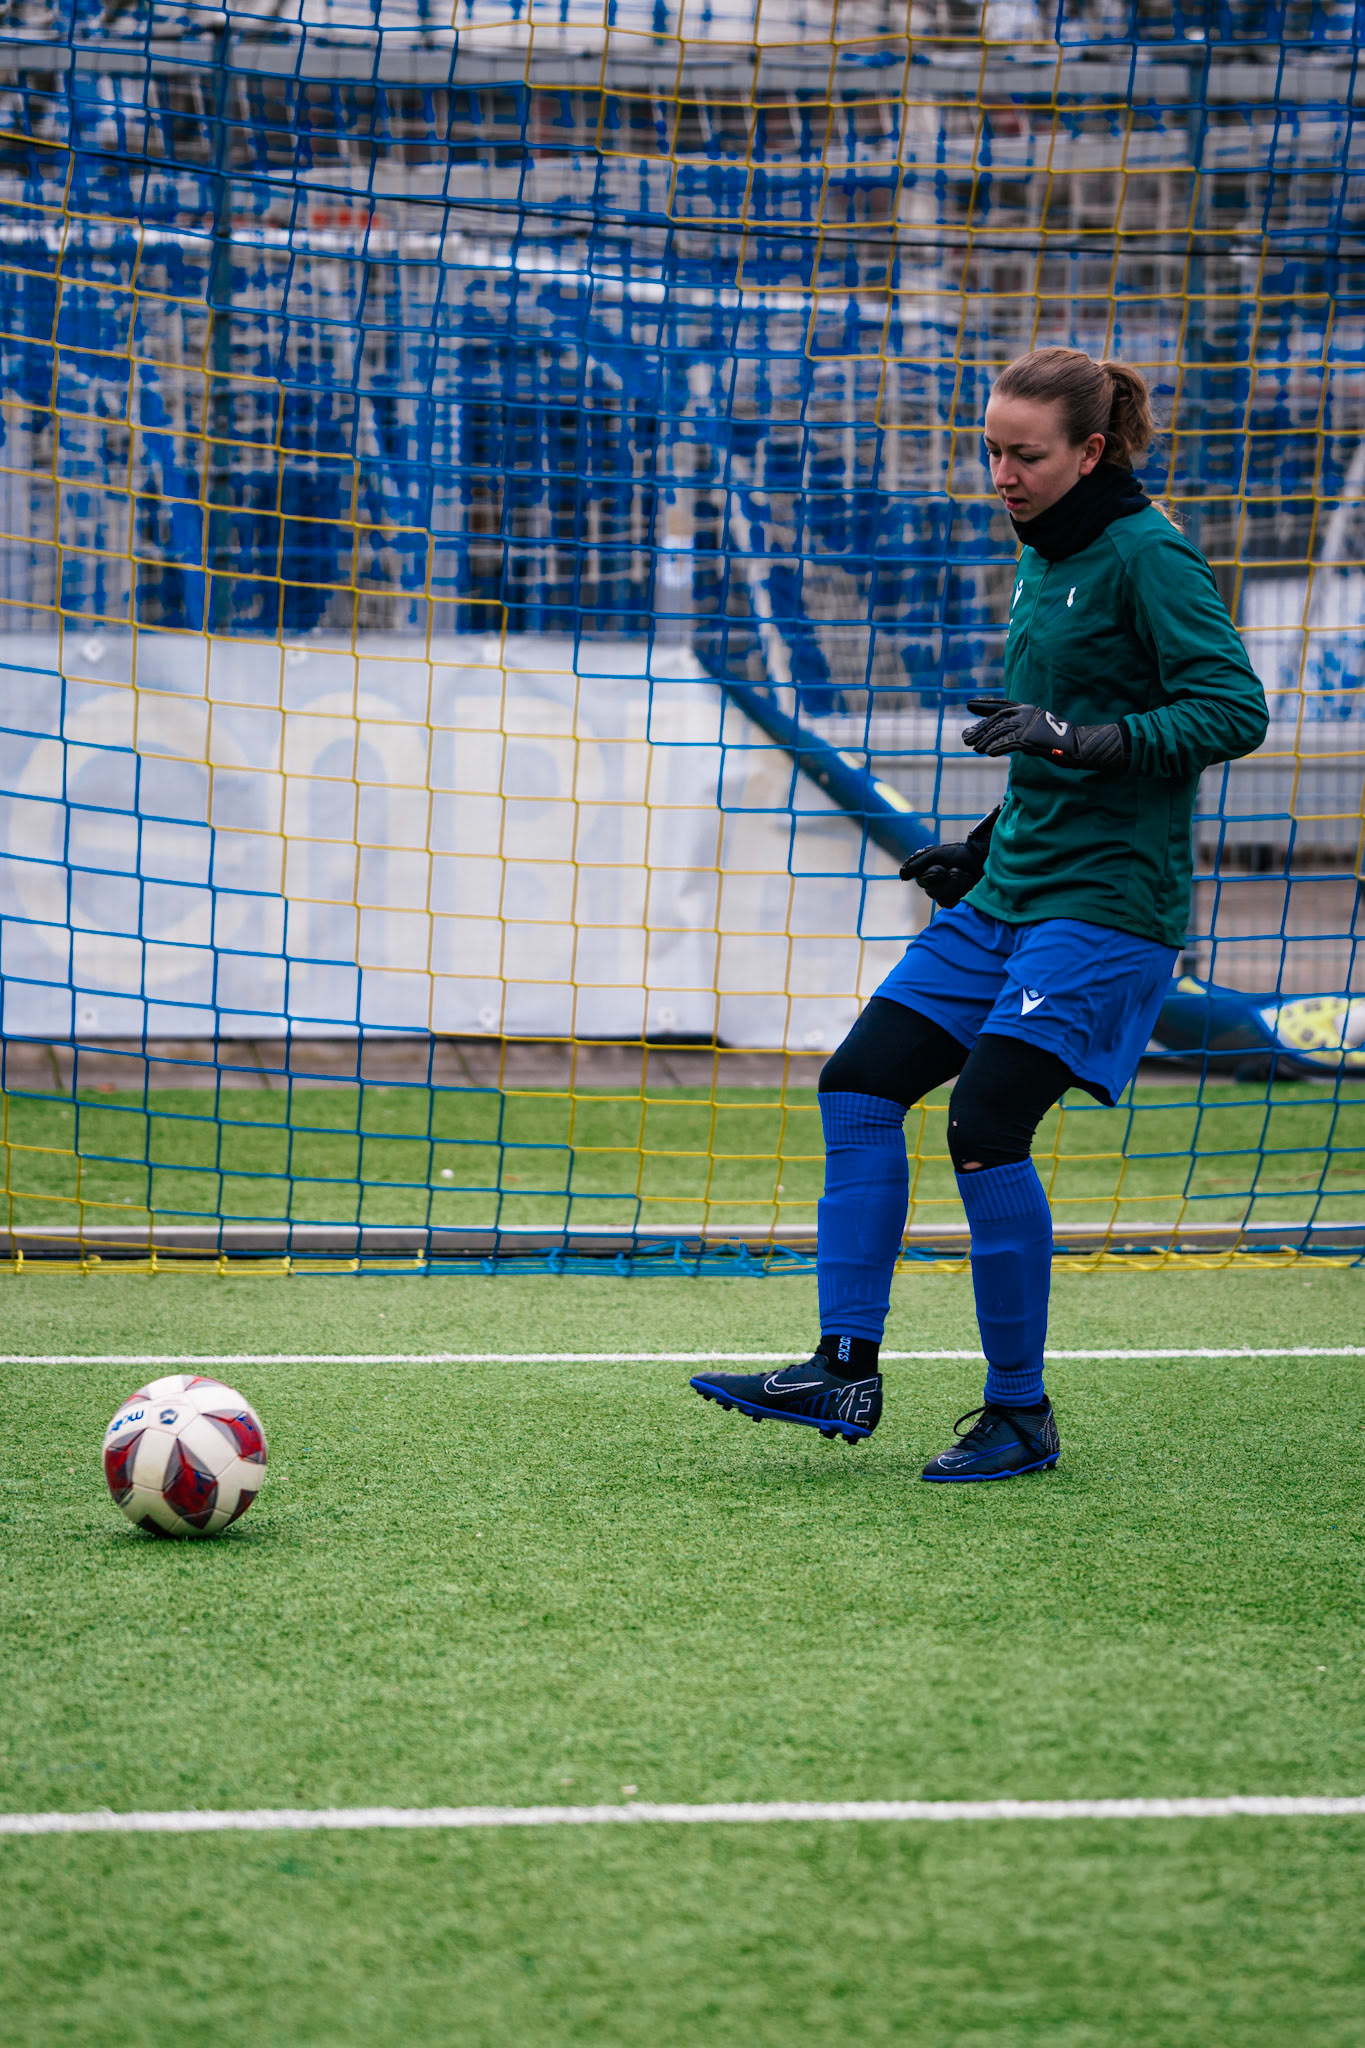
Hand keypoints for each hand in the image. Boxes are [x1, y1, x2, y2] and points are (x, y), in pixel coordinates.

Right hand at [899, 807, 998, 906]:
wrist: (981, 858)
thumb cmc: (959, 854)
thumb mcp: (937, 854)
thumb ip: (918, 863)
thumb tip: (901, 875)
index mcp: (926, 873)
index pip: (920, 881)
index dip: (932, 875)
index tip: (943, 867)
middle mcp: (933, 886)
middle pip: (931, 892)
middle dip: (946, 879)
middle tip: (957, 869)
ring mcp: (944, 896)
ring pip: (941, 898)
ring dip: (956, 884)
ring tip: (965, 874)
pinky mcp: (955, 903)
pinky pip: (952, 903)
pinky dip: (962, 891)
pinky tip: (968, 883)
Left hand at [962, 699, 1127, 773]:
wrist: (1076, 745)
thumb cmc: (1057, 741)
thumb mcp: (1035, 730)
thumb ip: (1018, 730)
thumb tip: (997, 739)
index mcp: (1027, 708)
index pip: (1002, 704)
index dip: (985, 704)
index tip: (970, 704)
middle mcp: (1026, 713)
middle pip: (997, 719)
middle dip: (981, 728)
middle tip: (965, 737)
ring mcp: (1028, 724)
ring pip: (1000, 731)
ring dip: (986, 740)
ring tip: (974, 748)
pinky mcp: (1030, 737)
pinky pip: (1010, 742)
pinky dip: (998, 747)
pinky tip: (989, 753)